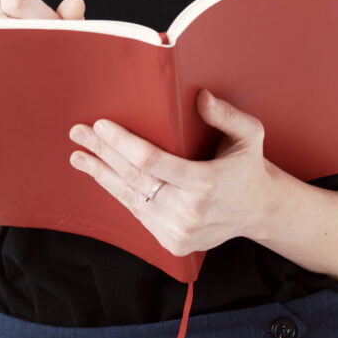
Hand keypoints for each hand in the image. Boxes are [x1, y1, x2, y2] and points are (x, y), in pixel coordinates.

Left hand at [68, 90, 273, 256]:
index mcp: (205, 183)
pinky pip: (137, 213)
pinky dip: (118, 193)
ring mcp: (178, 231)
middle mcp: (188, 212)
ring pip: (130, 198)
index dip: (122, 143)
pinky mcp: (172, 242)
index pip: (151, 161)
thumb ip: (226, 115)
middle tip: (78, 133)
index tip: (100, 125)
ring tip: (78, 157)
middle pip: (133, 179)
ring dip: (101, 175)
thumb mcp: (250, 134)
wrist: (259, 211)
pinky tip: (102, 176)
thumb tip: (200, 96)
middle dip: (102, 153)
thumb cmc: (249, 166)